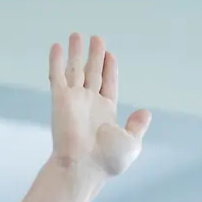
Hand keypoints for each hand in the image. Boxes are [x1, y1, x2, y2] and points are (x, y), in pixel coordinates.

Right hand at [48, 33, 150, 181]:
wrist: (84, 167)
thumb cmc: (107, 160)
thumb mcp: (132, 142)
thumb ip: (137, 126)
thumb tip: (146, 112)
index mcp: (106, 113)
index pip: (108, 84)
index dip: (109, 69)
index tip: (110, 54)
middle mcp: (89, 104)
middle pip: (92, 73)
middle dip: (95, 56)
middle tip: (97, 38)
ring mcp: (74, 100)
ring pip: (75, 70)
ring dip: (75, 53)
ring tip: (76, 35)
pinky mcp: (60, 99)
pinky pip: (57, 75)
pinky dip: (56, 60)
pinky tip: (57, 46)